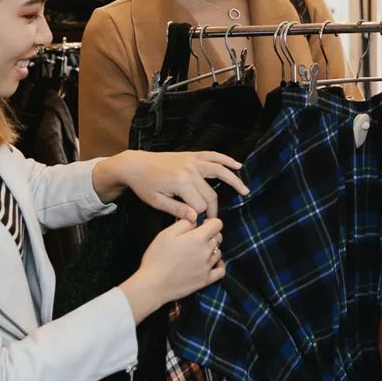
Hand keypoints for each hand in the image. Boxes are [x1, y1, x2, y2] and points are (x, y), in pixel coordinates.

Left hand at [95, 150, 247, 221]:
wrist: (135, 165)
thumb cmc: (144, 185)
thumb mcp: (156, 201)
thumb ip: (177, 210)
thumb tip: (195, 220)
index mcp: (181, 183)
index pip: (199, 205)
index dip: (198, 217)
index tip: (194, 225)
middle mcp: (190, 170)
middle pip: (210, 193)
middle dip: (213, 208)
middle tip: (213, 220)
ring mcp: (193, 161)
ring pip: (219, 171)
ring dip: (234, 181)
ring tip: (245, 191)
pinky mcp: (192, 155)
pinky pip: (213, 156)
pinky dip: (226, 160)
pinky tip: (238, 165)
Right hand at [121, 218, 224, 321]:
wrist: (153, 285)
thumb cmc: (157, 258)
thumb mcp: (166, 234)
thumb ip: (184, 223)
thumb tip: (196, 220)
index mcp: (198, 238)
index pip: (217, 224)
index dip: (210, 222)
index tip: (202, 225)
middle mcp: (206, 251)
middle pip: (218, 237)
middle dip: (210, 235)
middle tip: (197, 239)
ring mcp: (207, 267)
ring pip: (218, 252)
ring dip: (212, 249)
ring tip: (198, 252)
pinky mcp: (205, 280)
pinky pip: (221, 271)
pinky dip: (219, 265)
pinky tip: (211, 263)